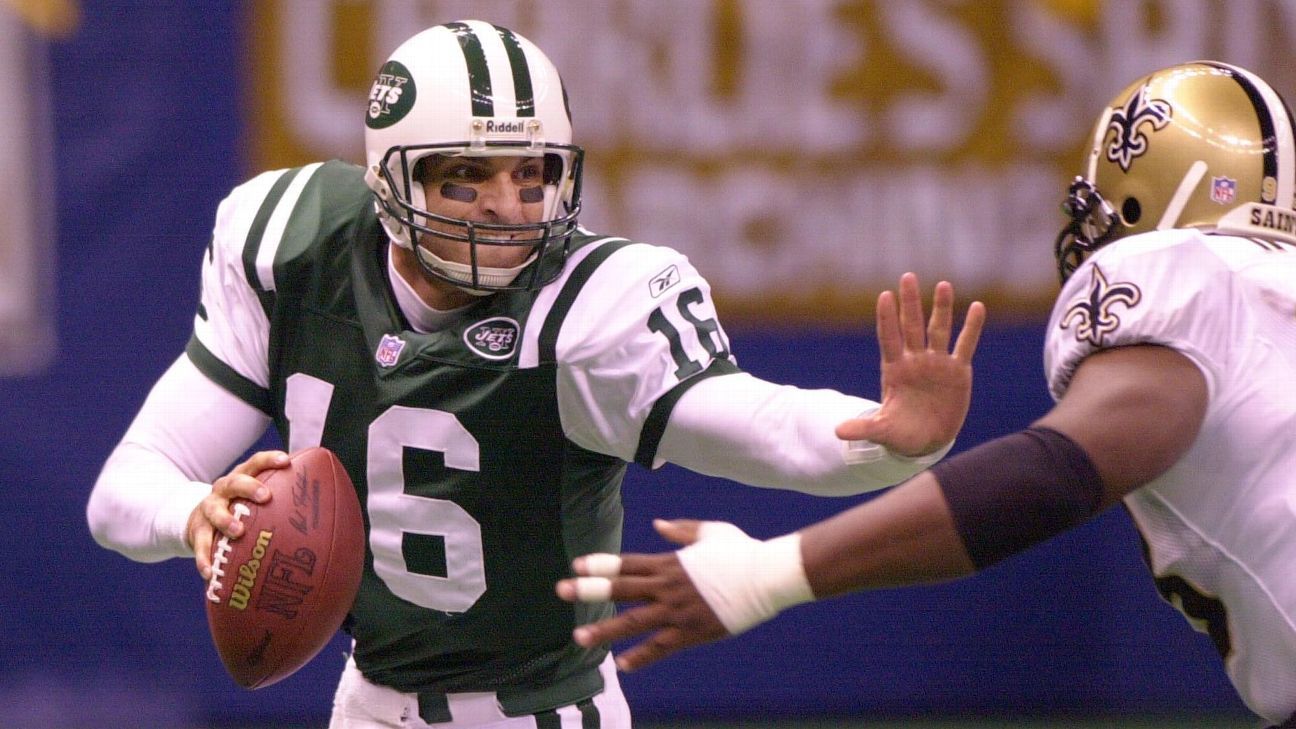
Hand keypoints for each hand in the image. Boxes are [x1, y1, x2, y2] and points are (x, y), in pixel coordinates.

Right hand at [188, 450, 287, 579]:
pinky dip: (205, 558)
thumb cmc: (239, 508)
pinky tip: (211, 573)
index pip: (255, 463)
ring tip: (238, 532)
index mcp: (241, 478)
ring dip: (225, 520)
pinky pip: (200, 545)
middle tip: (265, 496)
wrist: (198, 519)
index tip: (286, 461)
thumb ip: (281, 500)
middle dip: (249, 487)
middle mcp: (223, 490)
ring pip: (213, 511)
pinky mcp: (197, 531)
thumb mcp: (254, 499)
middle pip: (233, 482)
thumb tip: (327, 511)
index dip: (269, 460)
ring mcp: (208, 509)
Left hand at [557, 519, 737, 672]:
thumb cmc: (742, 551)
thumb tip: (657, 525)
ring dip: (604, 629)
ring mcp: (678, 610)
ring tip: (579, 637)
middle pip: (621, 588)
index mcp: (670, 562)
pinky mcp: (692, 632)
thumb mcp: (711, 531)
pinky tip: (621, 666)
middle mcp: (668, 586)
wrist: (767, 577)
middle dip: (589, 589)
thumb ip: (681, 529)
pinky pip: (660, 647)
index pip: (627, 563)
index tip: (576, 565)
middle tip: (561, 591)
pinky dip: (640, 657)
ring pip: (633, 621)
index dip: (600, 564)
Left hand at [838, 272, 984, 456]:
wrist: (926, 441)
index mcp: (894, 370)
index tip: (884, 295)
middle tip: (907, 277)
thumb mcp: (882, 430)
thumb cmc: (901, 433)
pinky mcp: (957, 371)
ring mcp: (937, 363)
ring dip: (941, 308)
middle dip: (910, 303)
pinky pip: (965, 345)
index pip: (889, 339)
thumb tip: (837, 432)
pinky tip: (977, 306)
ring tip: (942, 285)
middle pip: (912, 326)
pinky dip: (971, 327)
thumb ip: (863, 428)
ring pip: (938, 330)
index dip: (888, 319)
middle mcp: (915, 360)